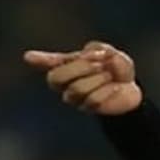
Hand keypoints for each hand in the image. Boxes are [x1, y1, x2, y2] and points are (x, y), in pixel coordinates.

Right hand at [23, 40, 142, 115]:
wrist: (131, 88)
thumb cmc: (116, 68)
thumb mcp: (110, 54)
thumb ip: (98, 50)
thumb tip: (87, 54)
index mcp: (68, 64)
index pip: (49, 63)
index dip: (40, 60)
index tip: (29, 56)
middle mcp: (65, 82)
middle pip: (55, 78)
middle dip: (78, 68)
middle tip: (100, 64)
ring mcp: (74, 98)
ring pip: (76, 89)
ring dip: (98, 79)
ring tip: (110, 76)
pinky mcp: (87, 108)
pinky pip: (92, 100)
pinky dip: (107, 90)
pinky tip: (116, 87)